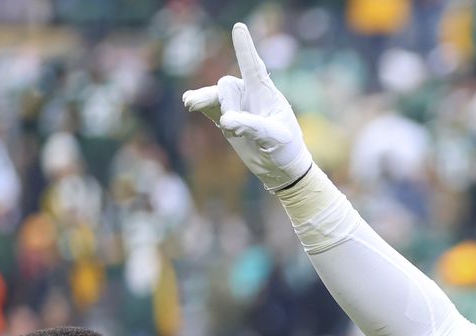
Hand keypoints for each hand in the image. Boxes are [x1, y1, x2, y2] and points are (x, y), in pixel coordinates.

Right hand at [182, 23, 312, 190]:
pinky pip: (207, 107)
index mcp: (266, 93)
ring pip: (213, 95)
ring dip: (204, 100)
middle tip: (232, 127)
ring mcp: (235, 106)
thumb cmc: (285, 148)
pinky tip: (190, 103)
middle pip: (226, 86)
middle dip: (225, 104)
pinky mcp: (225, 119)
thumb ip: (252, 126)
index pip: (253, 66)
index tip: (239, 27)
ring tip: (191, 104)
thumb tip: (225, 120)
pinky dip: (199, 103)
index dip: (245, 48)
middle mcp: (248, 94)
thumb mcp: (276, 137)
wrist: (279, 167)